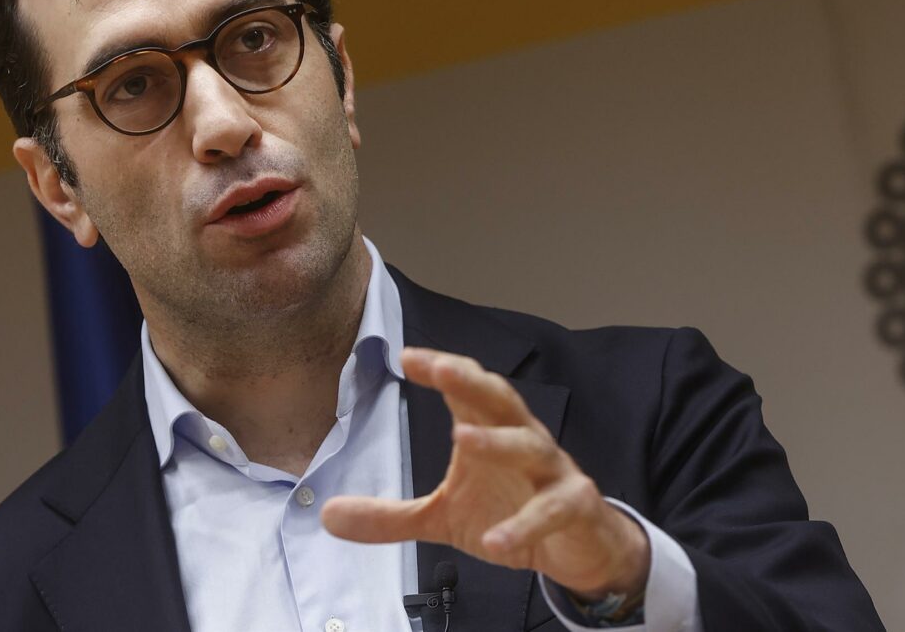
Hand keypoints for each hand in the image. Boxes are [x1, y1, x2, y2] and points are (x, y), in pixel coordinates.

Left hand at [321, 347, 649, 599]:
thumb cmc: (510, 512)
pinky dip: (525, 522)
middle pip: (501, 400)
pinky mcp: (576, 506)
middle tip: (440, 367)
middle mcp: (524, 440)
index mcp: (490, 431)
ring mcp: (553, 471)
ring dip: (498, 441)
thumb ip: (390, 515)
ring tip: (462, 437)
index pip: (467, 389)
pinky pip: (553, 509)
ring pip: (531, 445)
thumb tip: (327, 514)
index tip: (405, 356)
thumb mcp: (443, 516)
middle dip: (471, 381)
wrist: (578, 549)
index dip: (441, 370)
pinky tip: (494, 539)